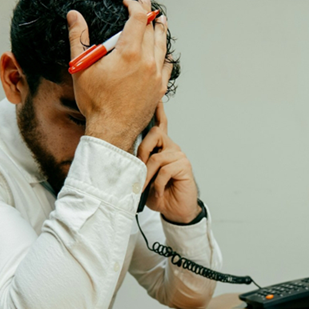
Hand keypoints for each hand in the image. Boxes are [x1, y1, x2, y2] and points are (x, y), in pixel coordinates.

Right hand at [66, 0, 172, 152]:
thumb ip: (79, 38)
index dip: (135, 6)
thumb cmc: (96, 102)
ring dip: (161, 31)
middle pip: (152, 30)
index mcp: (129, 53)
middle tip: (146, 6)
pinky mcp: (159, 88)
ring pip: (162, 46)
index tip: (130, 3)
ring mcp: (155, 76)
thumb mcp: (81, 67)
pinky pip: (167, 66)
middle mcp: (147, 61)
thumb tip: (74, 16)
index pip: (138, 19)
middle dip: (148, 14)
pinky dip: (166, 55)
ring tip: (161, 21)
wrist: (112, 130)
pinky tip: (166, 53)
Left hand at [137, 102, 200, 223]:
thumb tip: (124, 161)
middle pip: (155, 135)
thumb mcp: (143, 178)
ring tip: (146, 188)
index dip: (158, 112)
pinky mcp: (184, 166)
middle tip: (137, 168)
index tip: (155, 98)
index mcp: (162, 148)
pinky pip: (164, 171)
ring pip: (156, 157)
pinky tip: (158, 193)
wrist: (175, 211)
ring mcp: (179, 156)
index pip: (160, 126)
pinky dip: (157, 185)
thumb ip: (138, 166)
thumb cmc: (159, 194)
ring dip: (147, 175)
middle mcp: (172, 148)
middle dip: (142, 151)